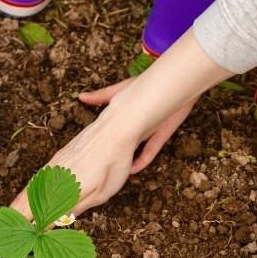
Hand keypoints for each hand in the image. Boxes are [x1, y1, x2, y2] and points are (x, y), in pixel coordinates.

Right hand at [10, 113, 138, 219]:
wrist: (115, 129)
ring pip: (30, 189)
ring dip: (19, 205)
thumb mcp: (96, 195)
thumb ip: (71, 210)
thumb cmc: (110, 164)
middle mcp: (50, 177)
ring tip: (11, 217)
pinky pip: (37, 179)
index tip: (2, 241)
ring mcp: (53, 166)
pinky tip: (29, 195)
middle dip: (12, 218)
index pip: (29, 213)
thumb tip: (49, 227)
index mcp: (58, 189)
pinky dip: (28, 192)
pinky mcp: (59, 158)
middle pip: (23, 200)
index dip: (18, 228)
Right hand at [79, 78, 198, 173]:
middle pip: (122, 145)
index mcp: (125, 117)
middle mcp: (135, 127)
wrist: (175, 83)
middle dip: (112, 156)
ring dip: (126, 162)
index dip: (100, 142)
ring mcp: (148, 132)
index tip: (87, 154)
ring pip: (135, 152)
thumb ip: (103, 95)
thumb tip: (81, 96)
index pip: (109, 132)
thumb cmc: (147, 83)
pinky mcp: (160, 136)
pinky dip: (143, 161)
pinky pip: (150, 152)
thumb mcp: (122, 89)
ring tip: (115, 174)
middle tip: (99, 170)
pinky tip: (133, 169)